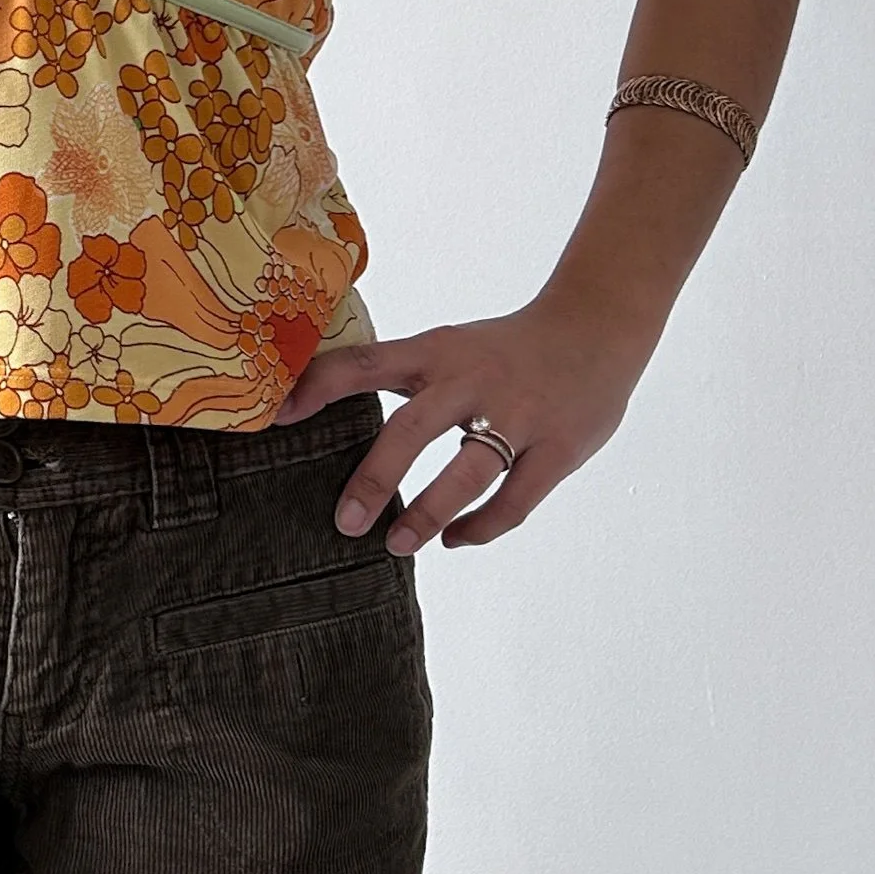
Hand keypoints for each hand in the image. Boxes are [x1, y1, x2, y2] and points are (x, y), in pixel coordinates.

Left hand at [271, 296, 656, 553]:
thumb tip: (312, 403)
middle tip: (345, 522)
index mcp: (437, 353)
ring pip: (468, 472)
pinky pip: (515, 500)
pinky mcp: (559, 448)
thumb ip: (394, 374)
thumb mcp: (445, 348)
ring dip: (429, 513)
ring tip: (397, 546)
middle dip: (375, 477)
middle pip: (413, 428)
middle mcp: (473, 380)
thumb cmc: (502, 349)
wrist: (597, 327)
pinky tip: (453, 540)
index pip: (366, 363)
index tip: (277, 416)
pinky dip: (481, 527)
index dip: (320, 386)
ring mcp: (520, 415)